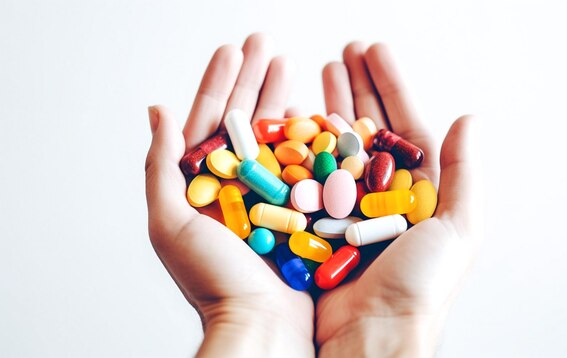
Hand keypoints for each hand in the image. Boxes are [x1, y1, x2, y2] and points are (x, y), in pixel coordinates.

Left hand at [145, 34, 313, 356]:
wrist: (262, 324)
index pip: (208, 122)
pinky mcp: (299, 208)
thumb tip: (157, 110)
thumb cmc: (212, 280)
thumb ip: (162, 167)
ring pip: (276, 136)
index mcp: (203, 185)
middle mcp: (237, 185)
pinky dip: (309, 137)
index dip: (219, 83)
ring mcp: (270, 194)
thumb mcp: (171, 222)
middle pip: (245, 120)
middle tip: (265, 42)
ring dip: (282, 97)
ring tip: (289, 63)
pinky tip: (313, 109)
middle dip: (254, 79)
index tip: (231, 50)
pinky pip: (305, 165)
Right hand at [315, 42, 482, 356]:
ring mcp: (343, 204)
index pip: (403, 123)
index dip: (390, 84)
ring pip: (334, 144)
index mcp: (415, 190)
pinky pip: (305, 174)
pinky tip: (293, 117)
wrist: (369, 334)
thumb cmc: (419, 286)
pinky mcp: (314, 219)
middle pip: (367, 127)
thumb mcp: (457, 228)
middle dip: (356, 87)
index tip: (373, 50)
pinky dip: (299, 144)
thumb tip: (469, 117)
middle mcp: (378, 193)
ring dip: (328, 106)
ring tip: (319, 71)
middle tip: (344, 52)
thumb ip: (463, 172)